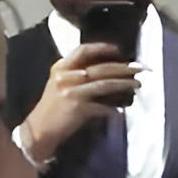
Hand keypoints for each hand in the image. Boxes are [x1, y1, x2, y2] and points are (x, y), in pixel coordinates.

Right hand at [19, 42, 140, 163]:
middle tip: (139, 68)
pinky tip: (123, 109)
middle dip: (122, 68)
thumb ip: (78, 74)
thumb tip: (109, 70)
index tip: (119, 49)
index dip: (102, 48)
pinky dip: (114, 108)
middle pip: (99, 68)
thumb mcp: (61, 83)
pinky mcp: (77, 108)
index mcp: (61, 67)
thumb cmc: (54, 106)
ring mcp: (71, 92)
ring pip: (104, 84)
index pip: (83, 50)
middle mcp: (65, 76)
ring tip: (137, 84)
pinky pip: (102, 106)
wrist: (39, 129)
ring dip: (123, 84)